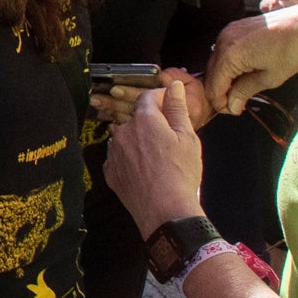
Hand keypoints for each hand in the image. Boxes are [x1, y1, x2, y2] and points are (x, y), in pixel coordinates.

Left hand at [106, 82, 205, 233]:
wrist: (165, 211)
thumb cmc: (180, 174)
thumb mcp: (188, 138)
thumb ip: (178, 108)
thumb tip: (175, 86)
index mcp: (144, 120)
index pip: (149, 97)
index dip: (161, 96)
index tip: (170, 101)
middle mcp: (123, 132)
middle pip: (137, 118)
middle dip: (153, 122)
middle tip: (171, 138)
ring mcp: (113, 152)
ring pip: (127, 137)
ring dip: (139, 140)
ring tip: (159, 158)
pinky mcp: (110, 171)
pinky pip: (120, 157)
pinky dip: (131, 158)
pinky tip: (146, 170)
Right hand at [207, 4, 297, 114]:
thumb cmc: (292, 49)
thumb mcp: (270, 78)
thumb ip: (245, 92)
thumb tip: (232, 105)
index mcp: (230, 54)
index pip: (214, 86)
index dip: (220, 103)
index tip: (231, 110)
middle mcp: (223, 41)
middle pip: (211, 74)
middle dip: (221, 91)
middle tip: (235, 103)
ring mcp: (227, 33)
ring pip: (215, 63)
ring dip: (224, 78)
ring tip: (240, 88)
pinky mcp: (233, 29)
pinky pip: (223, 51)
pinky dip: (228, 64)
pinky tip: (242, 72)